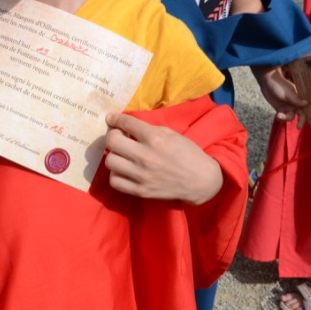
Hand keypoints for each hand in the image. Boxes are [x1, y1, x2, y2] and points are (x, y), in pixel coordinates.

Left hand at [104, 112, 222, 204]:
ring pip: (110, 161)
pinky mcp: (141, 191)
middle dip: (113, 136)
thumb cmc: (187, 153)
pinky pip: (114, 181)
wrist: (201, 181)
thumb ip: (147, 129)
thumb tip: (126, 127)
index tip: (111, 118)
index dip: (115, 118)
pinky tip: (124, 170)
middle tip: (119, 137)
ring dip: (114, 155)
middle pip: (112, 141)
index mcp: (156, 139)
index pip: (126, 123)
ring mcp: (142, 176)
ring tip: (123, 155)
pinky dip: (116, 174)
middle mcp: (146, 156)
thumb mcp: (171, 134)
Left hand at [251, 65, 307, 122]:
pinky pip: (281, 117)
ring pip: (289, 117)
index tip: (303, 124)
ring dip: (285, 118)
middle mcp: (294, 105)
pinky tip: (277, 116)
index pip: (305, 110)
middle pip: (299, 116)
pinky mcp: (279, 108)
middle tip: (298, 127)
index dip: (305, 117)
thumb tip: (307, 103)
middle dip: (299, 122)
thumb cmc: (280, 85)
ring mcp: (287, 107)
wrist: (267, 82)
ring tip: (279, 115)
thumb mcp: (288, 93)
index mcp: (299, 100)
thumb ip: (296, 100)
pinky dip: (280, 118)